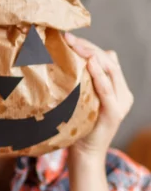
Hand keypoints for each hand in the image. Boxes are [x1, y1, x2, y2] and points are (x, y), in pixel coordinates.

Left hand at [65, 33, 132, 159]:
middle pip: (108, 62)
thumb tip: (78, 62)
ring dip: (92, 55)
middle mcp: (122, 93)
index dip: (89, 46)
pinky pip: (106, 90)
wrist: (84, 154)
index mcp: (117, 88)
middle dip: (88, 47)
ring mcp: (120, 103)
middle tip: (67, 37)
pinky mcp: (114, 113)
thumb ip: (83, 83)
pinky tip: (90, 64)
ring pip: (110, 71)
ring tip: (76, 44)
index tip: (68, 36)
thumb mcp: (80, 99)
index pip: (106, 59)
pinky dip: (99, 75)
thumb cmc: (78, 126)